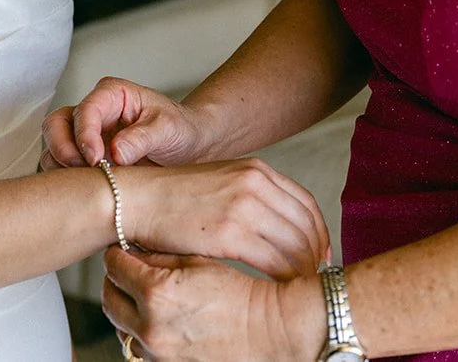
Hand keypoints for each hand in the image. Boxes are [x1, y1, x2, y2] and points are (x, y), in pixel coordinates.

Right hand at [41, 77, 209, 169]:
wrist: (190, 148)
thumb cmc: (180, 129)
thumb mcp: (168, 128)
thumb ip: (142, 138)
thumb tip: (116, 152)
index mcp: (112, 95)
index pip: (85, 110)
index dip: (85, 134)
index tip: (95, 159)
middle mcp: (94, 113)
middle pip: (57, 124)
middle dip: (63, 149)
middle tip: (84, 170)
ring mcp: (87, 137)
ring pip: (54, 148)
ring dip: (64, 167)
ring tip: (90, 183)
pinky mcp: (85, 159)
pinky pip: (62, 168)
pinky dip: (68, 180)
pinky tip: (89, 191)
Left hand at [102, 247, 323, 361]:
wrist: (273, 330)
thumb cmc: (244, 293)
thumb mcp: (199, 264)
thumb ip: (161, 257)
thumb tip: (135, 251)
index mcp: (156, 293)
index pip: (115, 267)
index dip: (118, 254)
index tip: (123, 249)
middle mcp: (150, 328)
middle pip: (110, 300)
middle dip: (115, 282)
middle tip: (126, 270)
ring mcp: (158, 354)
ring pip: (122, 328)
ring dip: (127, 309)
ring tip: (143, 295)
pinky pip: (141, 348)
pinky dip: (143, 332)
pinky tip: (159, 318)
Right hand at [118, 159, 329, 279]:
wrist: (136, 200)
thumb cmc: (172, 197)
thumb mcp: (219, 182)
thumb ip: (250, 195)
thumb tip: (276, 224)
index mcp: (255, 169)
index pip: (305, 202)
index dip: (319, 231)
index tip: (321, 253)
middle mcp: (255, 183)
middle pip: (306, 225)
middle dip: (317, 254)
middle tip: (318, 275)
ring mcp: (244, 207)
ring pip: (295, 246)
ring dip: (304, 269)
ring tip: (302, 287)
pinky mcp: (230, 233)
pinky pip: (274, 262)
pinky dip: (286, 278)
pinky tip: (282, 288)